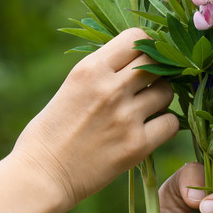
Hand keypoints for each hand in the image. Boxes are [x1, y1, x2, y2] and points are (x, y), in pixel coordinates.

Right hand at [10, 28, 178, 212]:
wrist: (41, 176)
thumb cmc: (50, 132)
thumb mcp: (71, 87)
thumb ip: (102, 72)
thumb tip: (135, 60)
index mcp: (90, 69)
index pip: (136, 37)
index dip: (144, 46)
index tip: (142, 58)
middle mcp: (111, 88)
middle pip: (157, 62)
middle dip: (157, 70)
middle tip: (149, 83)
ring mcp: (126, 117)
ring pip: (167, 91)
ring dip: (161, 97)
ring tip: (146, 108)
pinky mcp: (137, 145)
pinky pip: (171, 123)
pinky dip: (165, 125)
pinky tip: (151, 129)